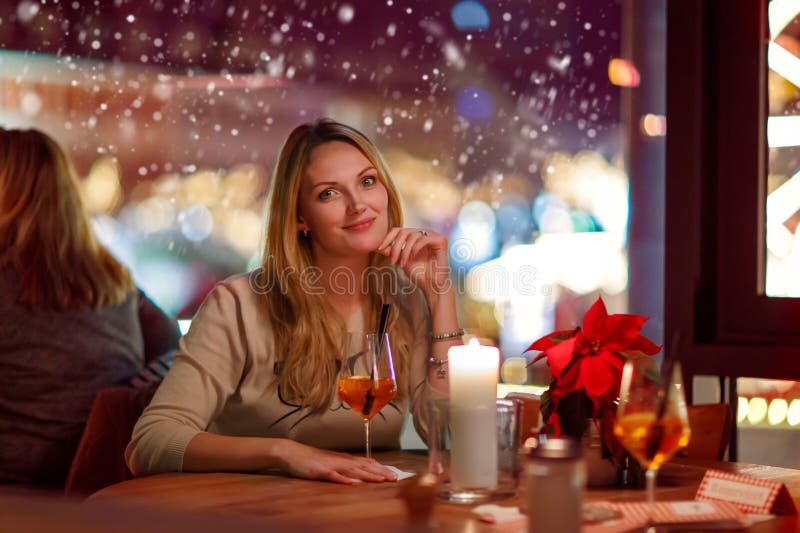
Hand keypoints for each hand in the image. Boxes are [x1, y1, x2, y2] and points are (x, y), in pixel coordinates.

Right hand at [275, 440, 397, 484]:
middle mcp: (341, 460)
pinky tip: (350, 483)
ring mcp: (330, 465)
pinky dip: (341, 479)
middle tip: (395, 478)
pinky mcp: (319, 470)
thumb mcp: (332, 463)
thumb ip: (346, 467)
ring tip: (380, 480)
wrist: (292, 452)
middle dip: (380, 472)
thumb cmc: (313, 460)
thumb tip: (362, 472)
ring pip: (352, 470)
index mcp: (345, 459)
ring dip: (367, 475)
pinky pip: (331, 475)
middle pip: (364, 466)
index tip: (395, 474)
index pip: (368, 463)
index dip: (381, 468)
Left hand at [377, 227, 450, 297]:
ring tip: (401, 264)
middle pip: (404, 231)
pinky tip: (411, 259)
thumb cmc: (418, 273)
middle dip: (395, 246)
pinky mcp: (441, 240)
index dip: (388, 238)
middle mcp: (425, 233)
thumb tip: (378, 246)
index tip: (380, 249)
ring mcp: (434, 235)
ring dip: (404, 251)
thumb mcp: (401, 260)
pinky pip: (423, 240)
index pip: (398, 230)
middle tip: (392, 261)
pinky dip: (414, 249)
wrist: (431, 285)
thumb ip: (392, 252)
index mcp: (415, 235)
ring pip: (412, 236)